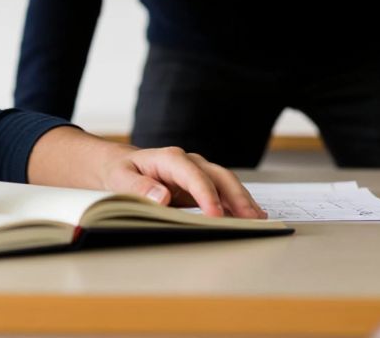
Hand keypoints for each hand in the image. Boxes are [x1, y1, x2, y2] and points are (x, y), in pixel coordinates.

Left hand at [98, 146, 266, 219]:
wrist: (120, 166)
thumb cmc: (120, 171)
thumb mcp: (120, 178)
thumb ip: (138, 186)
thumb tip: (162, 197)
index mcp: (170, 159)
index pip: (194, 175)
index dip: (206, 194)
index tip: (216, 214)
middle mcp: (189, 163)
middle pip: (219, 176)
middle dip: (237, 197)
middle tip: (252, 219)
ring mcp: (198, 173)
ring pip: (226, 183)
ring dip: (243, 201)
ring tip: (259, 220)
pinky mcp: (201, 186)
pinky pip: (223, 193)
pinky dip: (237, 204)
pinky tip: (249, 217)